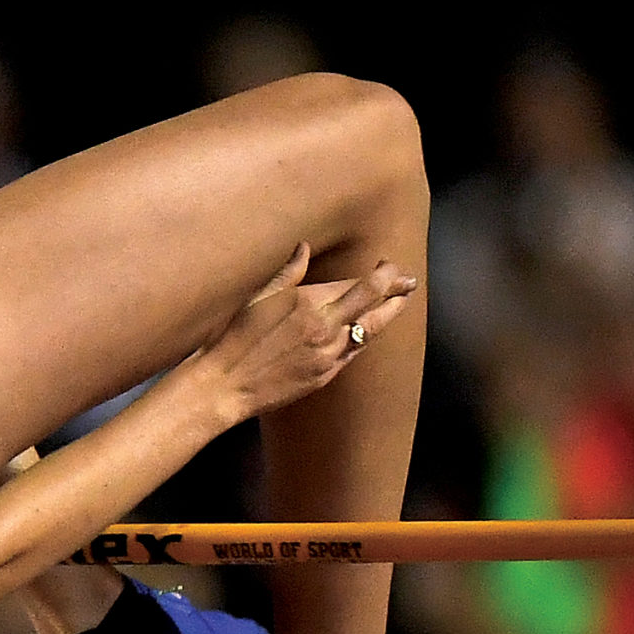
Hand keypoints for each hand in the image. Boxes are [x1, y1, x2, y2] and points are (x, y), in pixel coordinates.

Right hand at [197, 244, 416, 421]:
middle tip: (409, 281)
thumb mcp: (258, 298)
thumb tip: (304, 248)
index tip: (388, 265)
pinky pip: (355, 352)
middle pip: (374, 302)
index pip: (357, 283)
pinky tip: (371, 331)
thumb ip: (288, 273)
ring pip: (371, 330)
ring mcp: (329, 353)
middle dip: (395, 288)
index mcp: (309, 301)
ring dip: (390, 314)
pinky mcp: (324, 375)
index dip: (380, 273)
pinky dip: (366, 338)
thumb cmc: (233, 339)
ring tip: (402, 302)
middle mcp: (326, 326)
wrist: (224, 385)